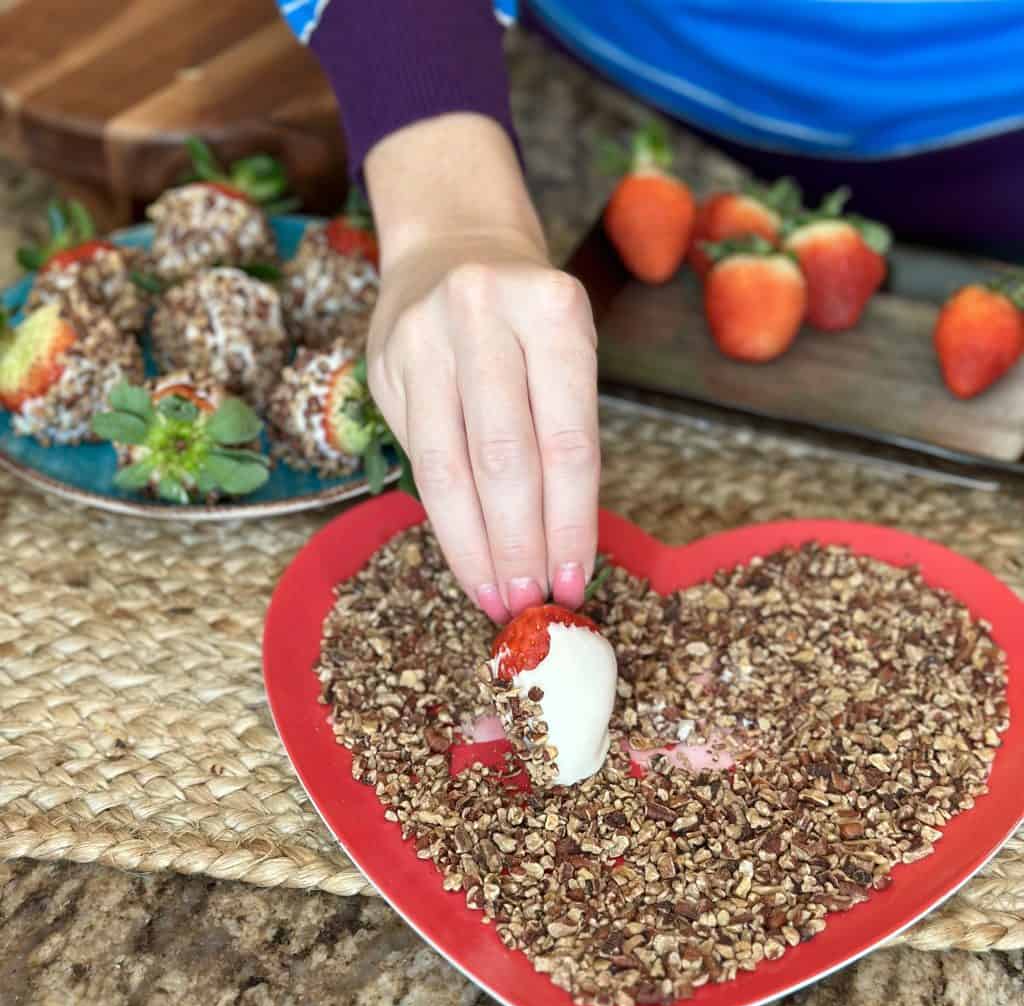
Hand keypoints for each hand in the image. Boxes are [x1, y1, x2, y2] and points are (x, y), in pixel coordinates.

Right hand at [367, 228, 600, 622]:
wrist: (453, 248)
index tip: (574, 583)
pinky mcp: (384, 363)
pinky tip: (466, 554)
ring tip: (496, 597)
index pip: (567, 441)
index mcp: (552, 310)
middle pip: (504, 460)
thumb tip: (560, 549)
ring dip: (475, 547)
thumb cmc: (526, 318)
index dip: (569, 524)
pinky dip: (445, 517)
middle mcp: (483, 313)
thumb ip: (562, 434)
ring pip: (449, 468)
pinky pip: (418, 458)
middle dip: (520, 546)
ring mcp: (423, 335)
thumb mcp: (567, 352)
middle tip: (532, 603)